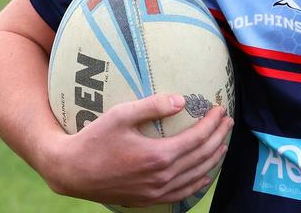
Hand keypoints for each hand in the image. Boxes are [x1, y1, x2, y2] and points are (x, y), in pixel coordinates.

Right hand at [38, 94, 232, 206]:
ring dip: (213, 159)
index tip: (219, 110)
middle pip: (202, 157)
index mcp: (158, 155)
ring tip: (222, 144)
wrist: (73, 171)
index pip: (197, 138)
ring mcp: (156, 191)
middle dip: (219, 137)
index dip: (212, 123)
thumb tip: (181, 100)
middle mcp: (162, 177)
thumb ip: (152, 105)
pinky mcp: (149, 199)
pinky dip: (198, 182)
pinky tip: (204, 174)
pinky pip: (182, 193)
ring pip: (196, 177)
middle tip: (227, 122)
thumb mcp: (120, 115)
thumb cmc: (94, 139)